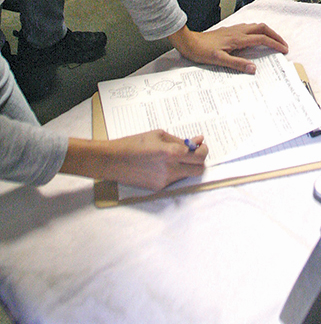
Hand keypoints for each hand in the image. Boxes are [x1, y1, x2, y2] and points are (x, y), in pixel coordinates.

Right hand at [62, 131, 207, 190]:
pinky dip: (174, 172)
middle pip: (198, 170)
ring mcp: (164, 181)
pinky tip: (161, 164)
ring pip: (187, 176)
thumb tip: (197, 140)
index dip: (203, 150)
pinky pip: (173, 180)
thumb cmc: (135, 143)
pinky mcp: (158, 188)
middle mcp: (170, 169)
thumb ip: (180, 140)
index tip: (201, 145)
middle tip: (193, 153)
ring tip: (175, 157)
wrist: (113, 160)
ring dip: (187, 167)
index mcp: (171, 152)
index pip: (199, 156)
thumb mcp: (159, 135)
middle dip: (200, 161)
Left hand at [169, 22, 288, 73]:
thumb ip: (237, 64)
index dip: (275, 44)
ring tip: (273, 41)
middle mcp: (238, 31)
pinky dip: (258, 32)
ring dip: (267, 32)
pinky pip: (249, 28)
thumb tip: (254, 68)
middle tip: (283, 44)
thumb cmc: (202, 51)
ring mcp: (234, 29)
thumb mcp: (219, 60)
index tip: (284, 50)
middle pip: (262, 28)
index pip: (262, 39)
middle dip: (275, 35)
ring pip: (256, 26)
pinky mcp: (229, 31)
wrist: (189, 42)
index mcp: (238, 39)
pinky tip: (256, 38)